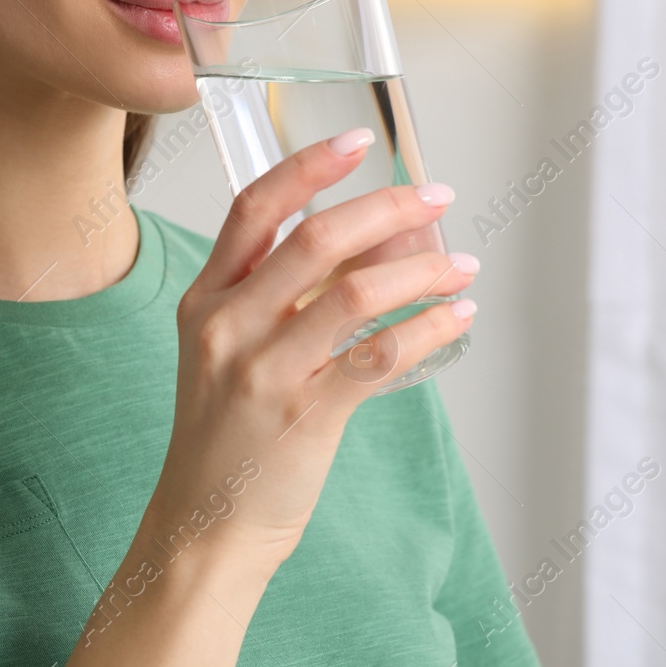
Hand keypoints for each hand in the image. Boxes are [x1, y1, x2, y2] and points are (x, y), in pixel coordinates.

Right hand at [148, 127, 477, 564]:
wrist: (206, 525)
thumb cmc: (225, 436)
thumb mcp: (228, 351)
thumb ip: (280, 297)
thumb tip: (371, 244)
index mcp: (205, 299)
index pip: (253, 209)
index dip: (308, 167)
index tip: (357, 140)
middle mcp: (228, 326)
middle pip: (315, 238)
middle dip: (387, 208)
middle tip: (435, 198)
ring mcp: (263, 370)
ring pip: (355, 293)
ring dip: (421, 270)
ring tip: (461, 266)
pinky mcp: (304, 415)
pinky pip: (379, 356)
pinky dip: (427, 328)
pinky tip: (455, 317)